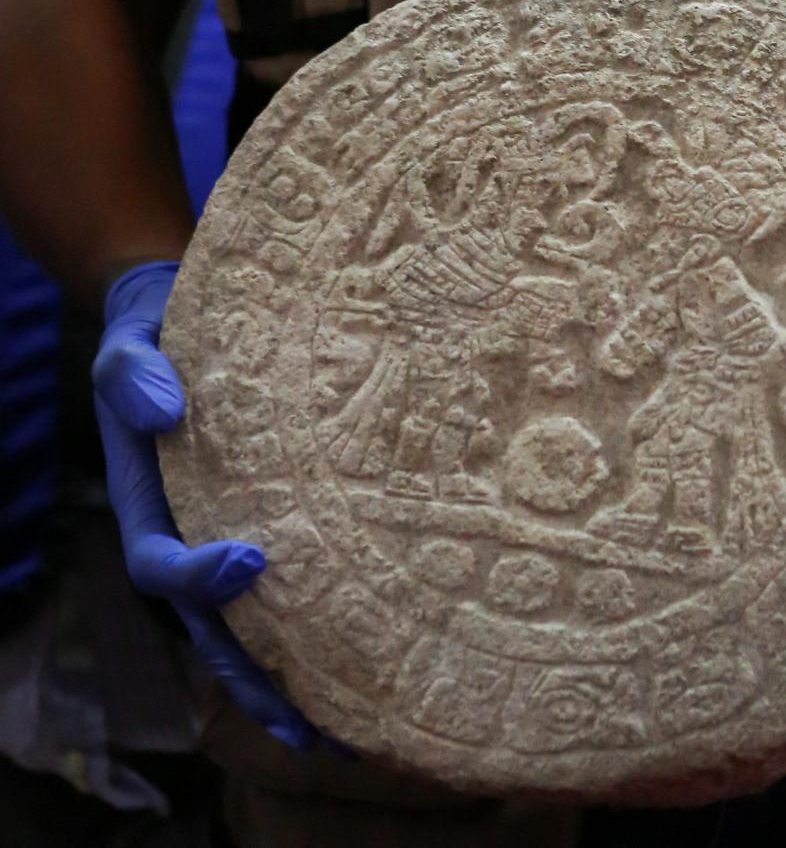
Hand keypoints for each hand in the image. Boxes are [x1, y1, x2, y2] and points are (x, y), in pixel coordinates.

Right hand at [93, 261, 314, 747]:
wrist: (180, 331)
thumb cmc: (156, 339)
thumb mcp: (130, 346)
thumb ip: (132, 374)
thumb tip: (161, 409)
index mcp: (148, 508)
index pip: (161, 564)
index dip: (198, 577)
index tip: (253, 562)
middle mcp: (189, 539)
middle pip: (215, 630)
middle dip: (257, 680)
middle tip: (311, 728)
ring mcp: (227, 542)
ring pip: (255, 631)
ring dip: (296, 683)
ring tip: (352, 736)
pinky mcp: (273, 532)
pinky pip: (292, 596)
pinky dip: (321, 635)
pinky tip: (373, 665)